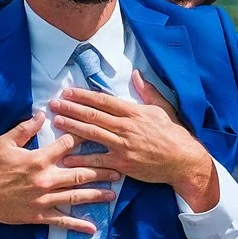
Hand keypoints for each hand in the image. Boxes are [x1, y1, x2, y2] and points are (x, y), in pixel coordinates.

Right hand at [0, 117, 119, 235]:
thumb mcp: (5, 142)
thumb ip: (25, 128)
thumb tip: (42, 114)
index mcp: (38, 159)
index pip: (68, 145)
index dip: (85, 138)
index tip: (100, 135)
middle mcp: (45, 179)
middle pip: (80, 173)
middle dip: (102, 170)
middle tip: (120, 168)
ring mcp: (44, 199)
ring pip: (76, 196)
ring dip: (97, 194)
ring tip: (114, 192)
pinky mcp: (39, 215)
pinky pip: (62, 221)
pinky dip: (78, 225)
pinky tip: (92, 228)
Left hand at [46, 73, 220, 207]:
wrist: (183, 160)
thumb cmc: (173, 134)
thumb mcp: (162, 108)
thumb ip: (147, 91)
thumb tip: (136, 74)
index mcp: (134, 112)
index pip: (103, 101)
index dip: (83, 96)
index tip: (68, 92)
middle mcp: (126, 127)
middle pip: (93, 115)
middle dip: (71, 108)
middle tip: (53, 104)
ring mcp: (123, 146)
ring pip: (92, 134)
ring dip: (71, 127)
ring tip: (56, 122)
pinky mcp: (123, 164)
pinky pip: (98, 161)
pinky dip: (82, 160)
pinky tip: (67, 157)